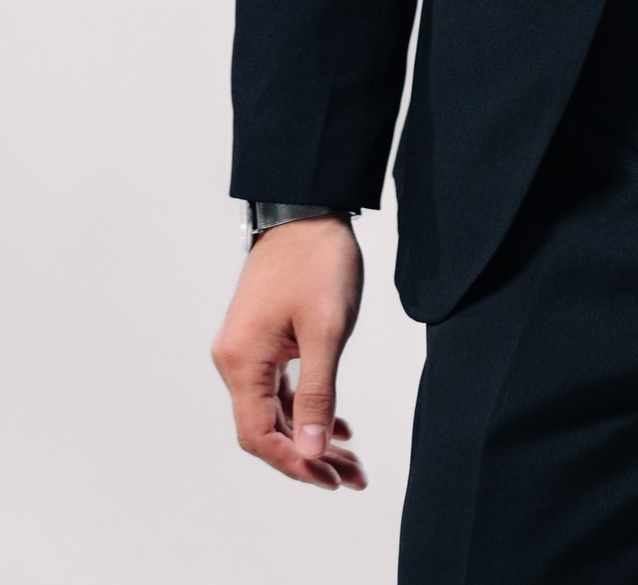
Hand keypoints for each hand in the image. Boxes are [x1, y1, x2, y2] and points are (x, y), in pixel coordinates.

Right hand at [211, 215, 366, 489]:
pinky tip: (336, 423)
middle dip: (309, 456)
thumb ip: (316, 393)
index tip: (332, 478)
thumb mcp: (326, 330)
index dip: (295, 463)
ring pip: (275, 410)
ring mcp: (247, 350)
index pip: (259, 435)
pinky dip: (305, 408)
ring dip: (311, 435)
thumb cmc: (317, 261)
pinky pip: (278, 388)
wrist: (308, 209)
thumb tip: (310, 450)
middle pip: (267, 428)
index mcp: (241, 361)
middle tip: (352, 476)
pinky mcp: (262, 339)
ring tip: (351, 459)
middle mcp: (235, 360)